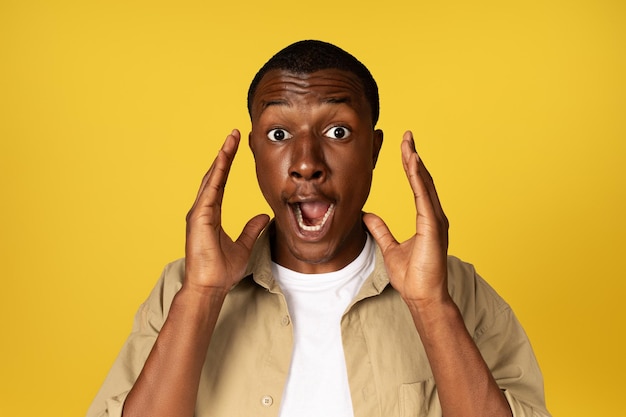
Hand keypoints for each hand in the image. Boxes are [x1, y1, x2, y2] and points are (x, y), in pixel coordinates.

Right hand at [184, 129, 269, 295]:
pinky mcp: (199, 217)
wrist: (210, 287)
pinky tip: (223, 158)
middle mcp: (202, 210)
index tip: (234, 147)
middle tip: (233, 134)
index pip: (220, 182)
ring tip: (230, 139)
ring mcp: (198, 213)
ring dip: (221, 158)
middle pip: (214, 175)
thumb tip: (263, 216)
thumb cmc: (222, 271)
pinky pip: (210, 190)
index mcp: (211, 214)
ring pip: (211, 178)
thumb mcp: (244, 246)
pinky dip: (217, 173)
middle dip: (224, 154)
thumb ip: (252, 229)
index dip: (227, 164)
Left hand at [363, 131, 449, 304]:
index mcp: (427, 219)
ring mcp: (436, 221)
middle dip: (414, 156)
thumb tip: (368, 215)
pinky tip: (413, 162)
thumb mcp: (389, 247)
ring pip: (425, 184)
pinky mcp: (434, 227)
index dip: (411, 165)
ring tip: (408, 143)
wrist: (422, 297)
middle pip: (423, 179)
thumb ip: (380, 230)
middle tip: (407, 136)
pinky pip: (424, 197)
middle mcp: (435, 216)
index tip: (405, 147)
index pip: (418, 185)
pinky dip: (418, 178)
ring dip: (416, 162)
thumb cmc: (412, 277)